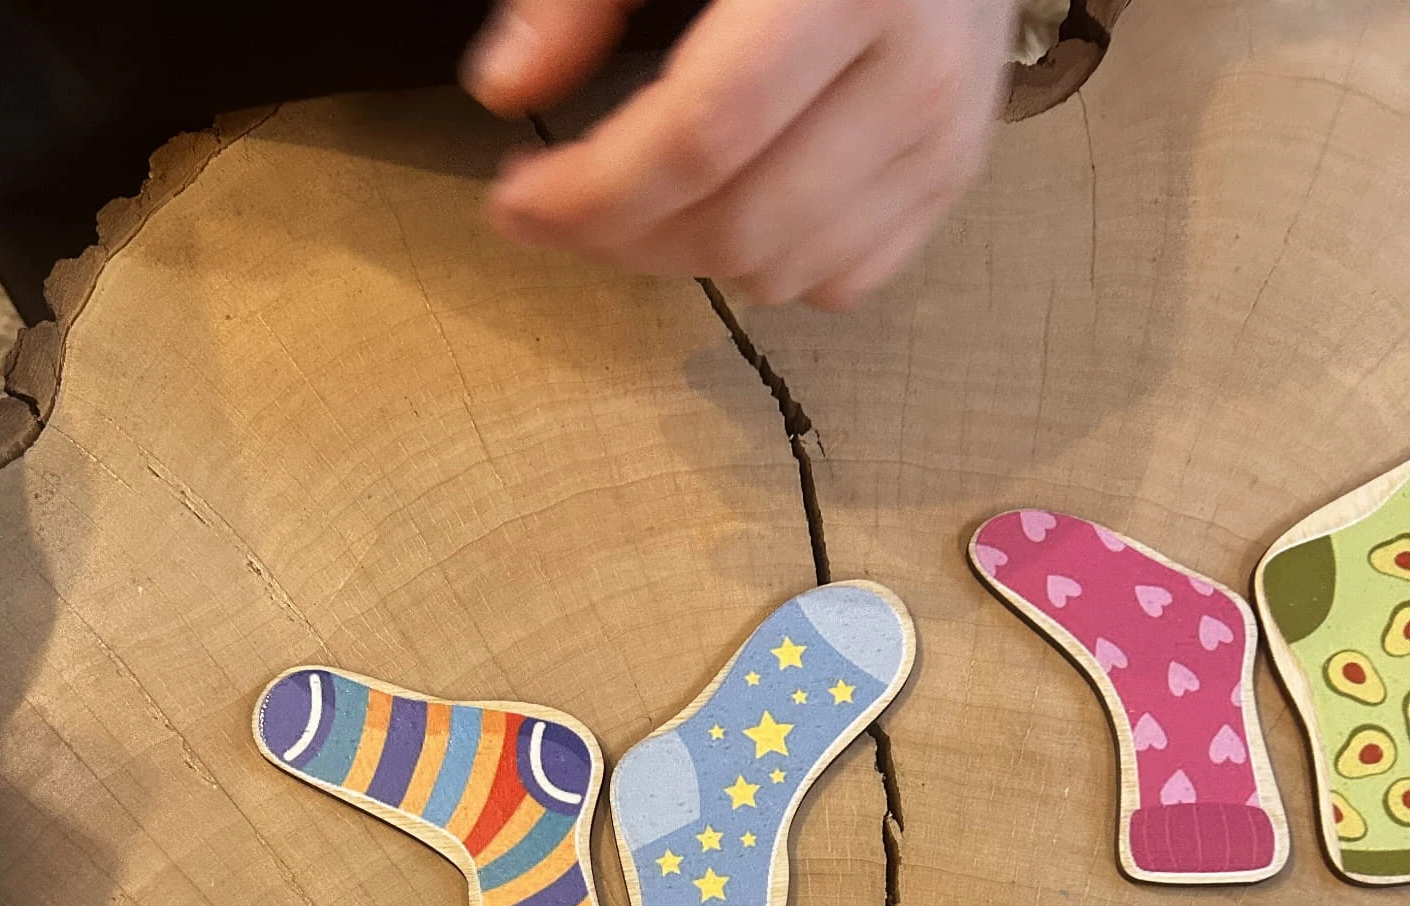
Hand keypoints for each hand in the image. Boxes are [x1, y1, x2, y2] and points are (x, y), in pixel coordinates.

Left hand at [462, 0, 1018, 310]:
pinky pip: (838, 280)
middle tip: (561, 207)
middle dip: (622, 238)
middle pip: (736, 223)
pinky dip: (767, 266)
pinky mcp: (953, 176)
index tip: (516, 202)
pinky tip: (725, 205)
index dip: (593, 192)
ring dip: (684, 257)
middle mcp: (913, 70)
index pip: (700, 137)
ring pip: (779, 270)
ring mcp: (943, 136)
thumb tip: (505, 84)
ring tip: (635, 202)